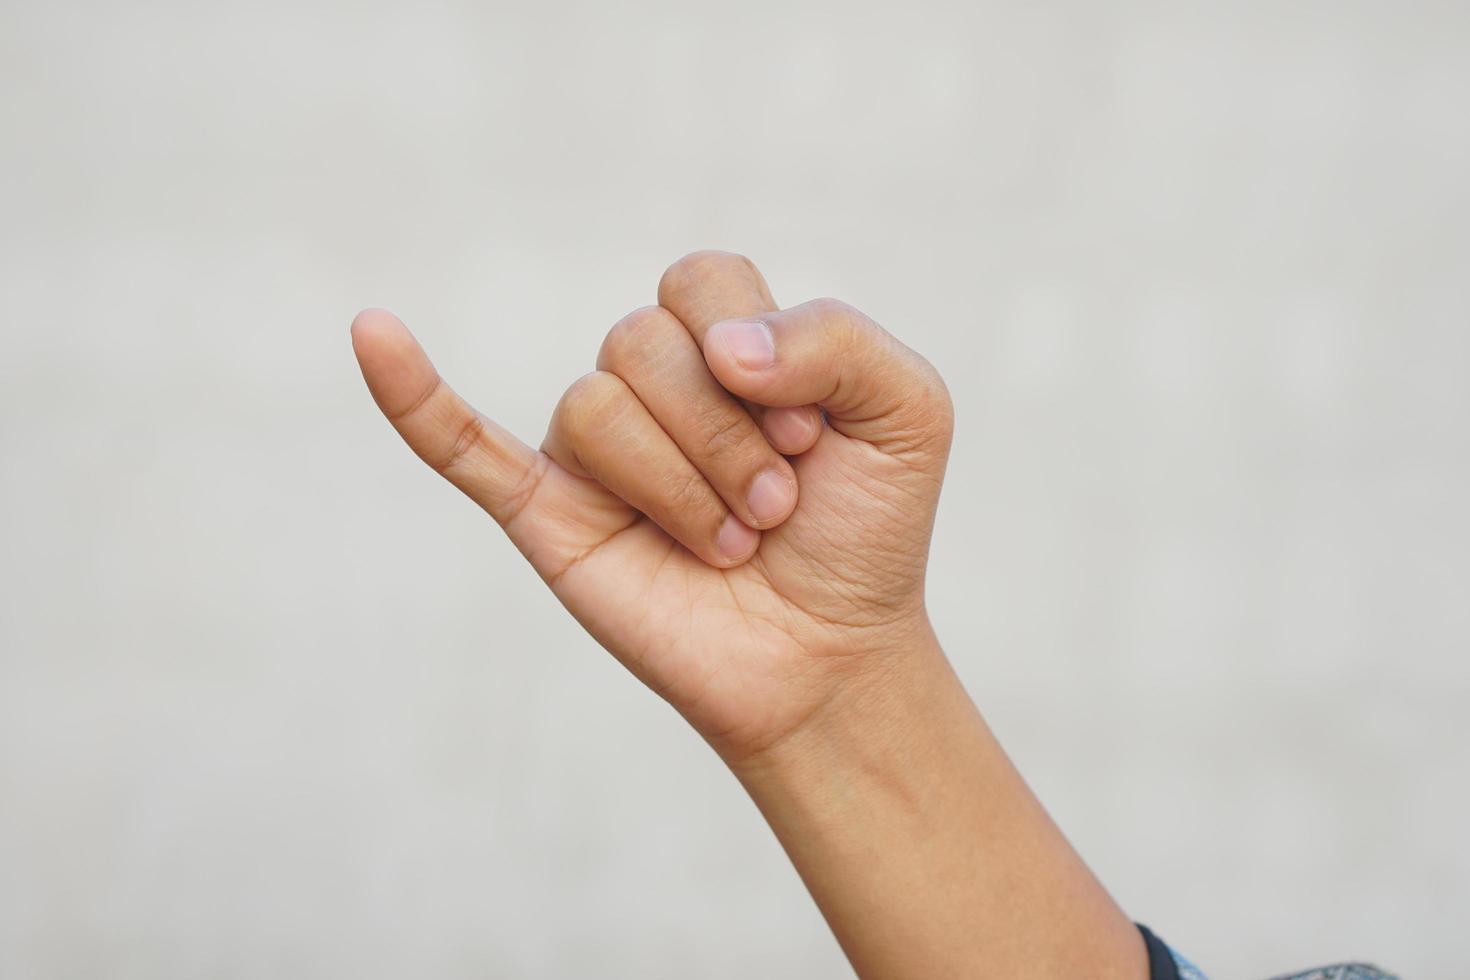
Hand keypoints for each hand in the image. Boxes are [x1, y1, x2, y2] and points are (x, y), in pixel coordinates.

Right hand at [351, 252, 952, 761]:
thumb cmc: (866, 530)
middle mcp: (651, 383)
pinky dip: (415, 395)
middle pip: (642, 343)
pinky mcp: (549, 514)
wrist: (829, 655)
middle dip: (727, 439)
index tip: (817, 441)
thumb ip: (836, 336)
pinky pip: (465, 445)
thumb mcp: (907, 410)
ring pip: (595, 406)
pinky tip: (372, 335)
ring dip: (683, 487)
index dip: (763, 357)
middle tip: (776, 509)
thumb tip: (714, 344)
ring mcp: (594, 449)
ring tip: (730, 542)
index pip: (702, 281)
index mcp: (723, 340)